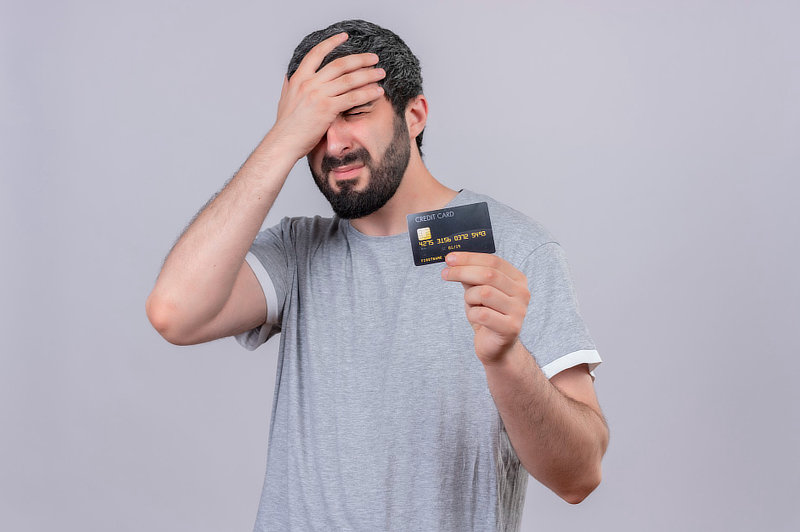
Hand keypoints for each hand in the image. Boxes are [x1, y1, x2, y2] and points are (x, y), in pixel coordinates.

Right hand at [270, 32, 386, 161]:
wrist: (284, 142)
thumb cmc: (286, 125)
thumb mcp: (284, 100)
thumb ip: (289, 86)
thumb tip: (289, 76)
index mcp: (299, 78)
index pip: (316, 53)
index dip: (331, 42)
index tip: (344, 36)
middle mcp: (309, 83)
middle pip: (339, 64)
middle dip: (360, 59)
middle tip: (374, 58)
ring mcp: (319, 95)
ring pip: (349, 79)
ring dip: (368, 75)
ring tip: (381, 73)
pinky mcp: (328, 109)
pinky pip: (352, 98)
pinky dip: (367, 93)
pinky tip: (377, 92)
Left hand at [441, 252, 530, 365]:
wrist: (497, 347)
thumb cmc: (487, 315)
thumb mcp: (478, 291)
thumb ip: (471, 276)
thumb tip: (454, 261)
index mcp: (517, 279)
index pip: (493, 261)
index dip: (470, 258)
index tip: (449, 258)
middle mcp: (522, 293)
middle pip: (488, 274)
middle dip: (462, 271)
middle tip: (445, 274)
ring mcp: (519, 311)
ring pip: (484, 293)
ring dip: (469, 298)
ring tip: (471, 305)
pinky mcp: (511, 328)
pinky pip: (482, 314)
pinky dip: (471, 314)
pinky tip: (475, 318)